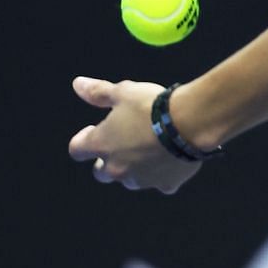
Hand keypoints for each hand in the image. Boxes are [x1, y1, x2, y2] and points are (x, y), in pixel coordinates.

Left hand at [66, 76, 203, 194]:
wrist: (190, 122)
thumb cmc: (152, 106)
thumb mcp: (124, 92)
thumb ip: (98, 92)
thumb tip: (78, 84)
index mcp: (101, 144)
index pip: (76, 149)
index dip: (82, 140)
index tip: (94, 130)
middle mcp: (116, 168)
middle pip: (100, 173)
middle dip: (107, 161)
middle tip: (121, 144)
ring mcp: (140, 179)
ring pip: (130, 180)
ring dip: (134, 168)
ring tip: (149, 150)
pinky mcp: (165, 183)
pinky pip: (161, 183)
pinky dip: (164, 174)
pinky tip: (172, 160)